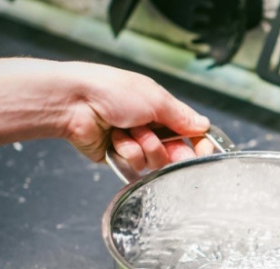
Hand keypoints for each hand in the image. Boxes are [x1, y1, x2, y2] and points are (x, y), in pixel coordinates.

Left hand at [61, 62, 214, 171]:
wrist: (74, 102)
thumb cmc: (111, 91)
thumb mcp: (155, 98)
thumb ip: (182, 116)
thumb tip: (204, 125)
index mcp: (161, 110)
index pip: (190, 133)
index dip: (200, 144)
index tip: (205, 151)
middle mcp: (150, 128)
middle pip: (176, 153)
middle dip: (169, 149)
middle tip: (159, 140)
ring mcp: (135, 144)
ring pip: (156, 161)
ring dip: (145, 146)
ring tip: (127, 130)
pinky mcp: (119, 158)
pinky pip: (135, 166)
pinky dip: (127, 151)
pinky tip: (114, 138)